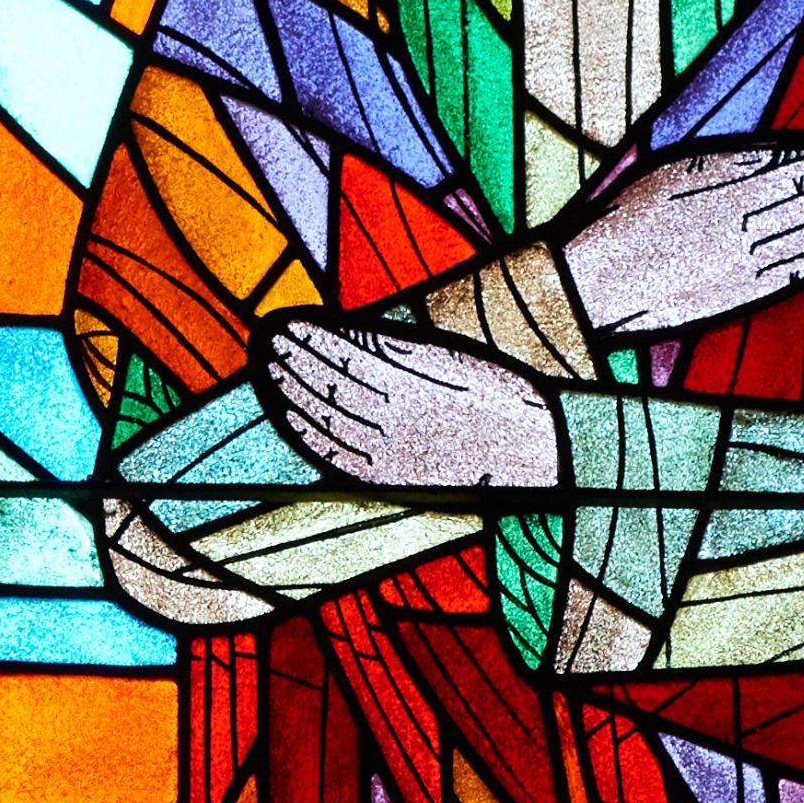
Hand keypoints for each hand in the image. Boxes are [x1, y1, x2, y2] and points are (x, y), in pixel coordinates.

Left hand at [256, 311, 559, 496]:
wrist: (537, 458)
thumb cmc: (499, 400)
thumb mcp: (453, 361)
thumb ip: (399, 348)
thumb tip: (351, 332)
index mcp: (413, 386)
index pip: (344, 359)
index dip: (309, 342)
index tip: (284, 324)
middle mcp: (395, 420)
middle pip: (330, 387)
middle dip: (294, 363)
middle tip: (266, 341)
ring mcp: (389, 452)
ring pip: (328, 420)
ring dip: (294, 395)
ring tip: (271, 370)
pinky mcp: (391, 478)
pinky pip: (339, 458)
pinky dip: (311, 437)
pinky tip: (291, 418)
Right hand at [561, 140, 803, 337]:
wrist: (597, 283)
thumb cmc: (627, 217)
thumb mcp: (674, 171)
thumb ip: (729, 163)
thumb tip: (779, 156)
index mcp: (722, 190)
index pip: (792, 172)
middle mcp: (740, 225)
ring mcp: (742, 262)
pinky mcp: (738, 293)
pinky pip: (789, 272)